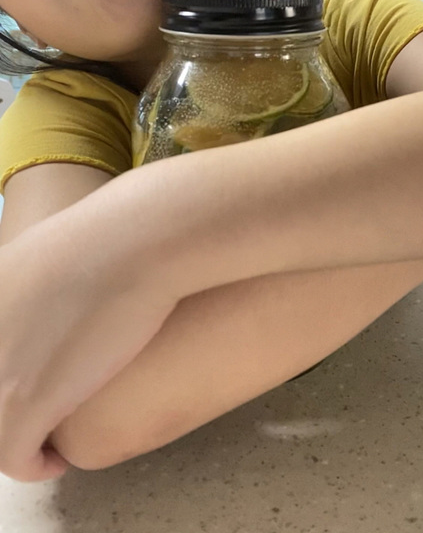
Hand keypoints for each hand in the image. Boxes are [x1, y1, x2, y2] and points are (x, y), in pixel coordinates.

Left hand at [0, 220, 178, 482]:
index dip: (5, 378)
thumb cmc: (108, 235)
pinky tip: (55, 458)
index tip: (29, 384)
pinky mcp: (18, 403)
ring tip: (43, 442)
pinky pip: (11, 458)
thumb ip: (25, 283)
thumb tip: (46, 299)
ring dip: (13, 442)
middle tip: (35, 416)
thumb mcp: (43, 251)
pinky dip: (32, 465)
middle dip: (8, 411)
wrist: (132, 242)